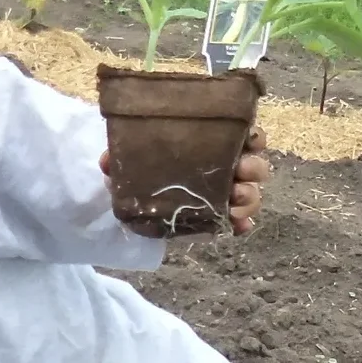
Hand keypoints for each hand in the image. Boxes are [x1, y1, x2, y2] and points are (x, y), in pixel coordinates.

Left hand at [98, 125, 270, 235]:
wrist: (136, 197)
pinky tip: (239, 228)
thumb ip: (121, 156)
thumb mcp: (132, 159)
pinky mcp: (221, 215)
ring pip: (252, 192)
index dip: (253, 136)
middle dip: (252, 169)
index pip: (244, 133)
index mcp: (212, 143)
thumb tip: (107, 162)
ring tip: (234, 205)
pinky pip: (241, 221)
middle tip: (238, 174)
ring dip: (249, 198)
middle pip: (255, 164)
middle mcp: (225, 165)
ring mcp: (227, 191)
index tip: (249, 140)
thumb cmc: (143, 168)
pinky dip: (242, 224)